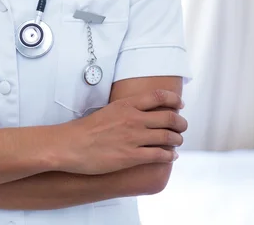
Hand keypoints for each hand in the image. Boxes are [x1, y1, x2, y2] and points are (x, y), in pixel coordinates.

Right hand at [60, 89, 186, 174]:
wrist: (71, 145)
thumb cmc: (86, 129)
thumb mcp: (108, 111)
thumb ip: (126, 110)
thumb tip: (139, 112)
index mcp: (127, 105)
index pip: (159, 96)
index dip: (174, 100)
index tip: (180, 105)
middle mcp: (134, 119)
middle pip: (170, 117)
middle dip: (181, 123)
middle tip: (182, 127)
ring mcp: (134, 138)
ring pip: (168, 137)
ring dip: (177, 140)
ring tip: (177, 142)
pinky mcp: (131, 156)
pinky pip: (159, 155)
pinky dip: (169, 155)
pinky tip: (170, 156)